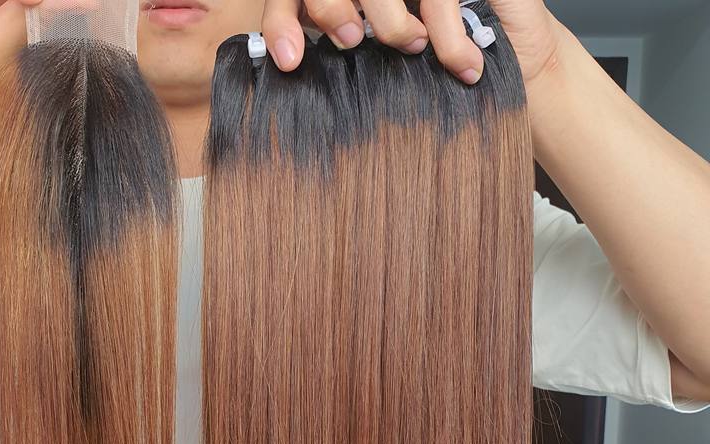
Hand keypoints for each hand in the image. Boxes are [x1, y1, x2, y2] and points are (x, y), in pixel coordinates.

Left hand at [262, 0, 560, 88]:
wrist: (517, 70)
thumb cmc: (435, 80)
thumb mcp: (375, 79)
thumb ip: (337, 69)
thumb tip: (292, 78)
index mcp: (344, 1)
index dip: (282, 20)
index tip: (289, 60)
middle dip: (331, 8)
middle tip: (351, 41)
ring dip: (391, 18)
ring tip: (413, 48)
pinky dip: (449, 35)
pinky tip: (462, 67)